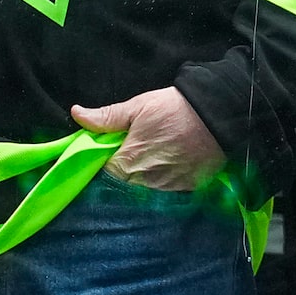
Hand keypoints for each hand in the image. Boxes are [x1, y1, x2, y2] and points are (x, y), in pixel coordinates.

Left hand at [69, 86, 224, 190]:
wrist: (218, 113)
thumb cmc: (174, 107)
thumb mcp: (138, 106)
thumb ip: (106, 117)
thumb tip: (76, 114)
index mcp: (129, 161)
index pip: (104, 171)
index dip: (106, 158)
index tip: (113, 147)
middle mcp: (146, 181)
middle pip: (125, 181)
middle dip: (126, 166)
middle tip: (139, 146)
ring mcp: (168, 187)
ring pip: (146, 186)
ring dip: (146, 173)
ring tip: (159, 150)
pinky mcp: (187, 188)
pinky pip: (168, 188)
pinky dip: (167, 176)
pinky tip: (174, 159)